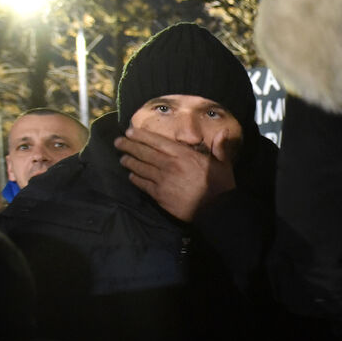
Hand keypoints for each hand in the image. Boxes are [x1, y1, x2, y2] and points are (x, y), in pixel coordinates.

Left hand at [115, 127, 237, 221]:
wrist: (215, 210)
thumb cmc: (220, 185)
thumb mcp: (223, 164)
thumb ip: (219, 147)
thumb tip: (223, 131)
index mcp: (184, 155)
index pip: (157, 141)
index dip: (142, 136)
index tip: (130, 131)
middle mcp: (169, 165)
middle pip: (144, 153)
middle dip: (129, 146)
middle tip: (118, 142)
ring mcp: (162, 180)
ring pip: (140, 167)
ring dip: (129, 161)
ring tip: (122, 157)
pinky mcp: (159, 195)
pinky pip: (142, 184)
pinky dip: (135, 178)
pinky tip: (131, 175)